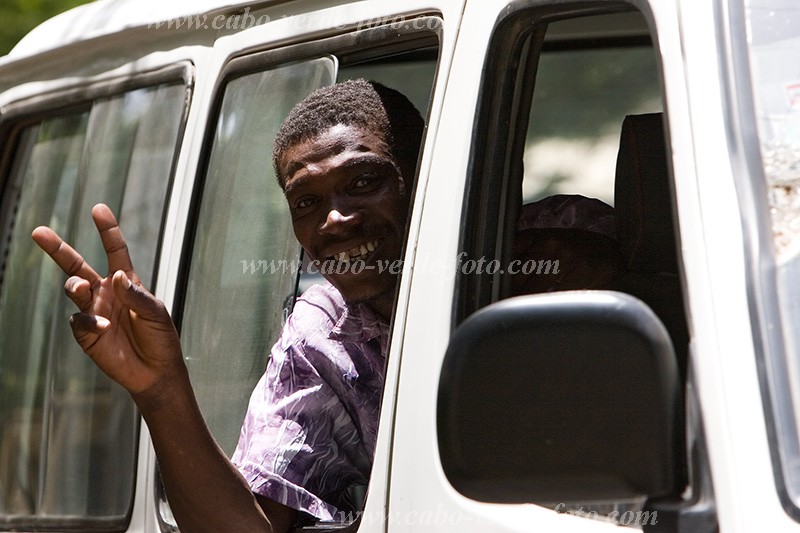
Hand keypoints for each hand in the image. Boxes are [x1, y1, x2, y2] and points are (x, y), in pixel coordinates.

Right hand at [32, 203, 183, 396]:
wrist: (157, 371)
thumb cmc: (161, 337)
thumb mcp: (156, 312)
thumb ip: (137, 294)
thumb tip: (116, 276)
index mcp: (126, 282)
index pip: (115, 251)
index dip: (107, 230)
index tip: (98, 209)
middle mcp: (105, 293)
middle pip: (77, 266)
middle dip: (58, 249)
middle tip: (38, 232)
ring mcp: (94, 312)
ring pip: (73, 289)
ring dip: (76, 286)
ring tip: (82, 287)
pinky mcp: (86, 334)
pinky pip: (79, 321)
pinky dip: (89, 322)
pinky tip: (104, 328)